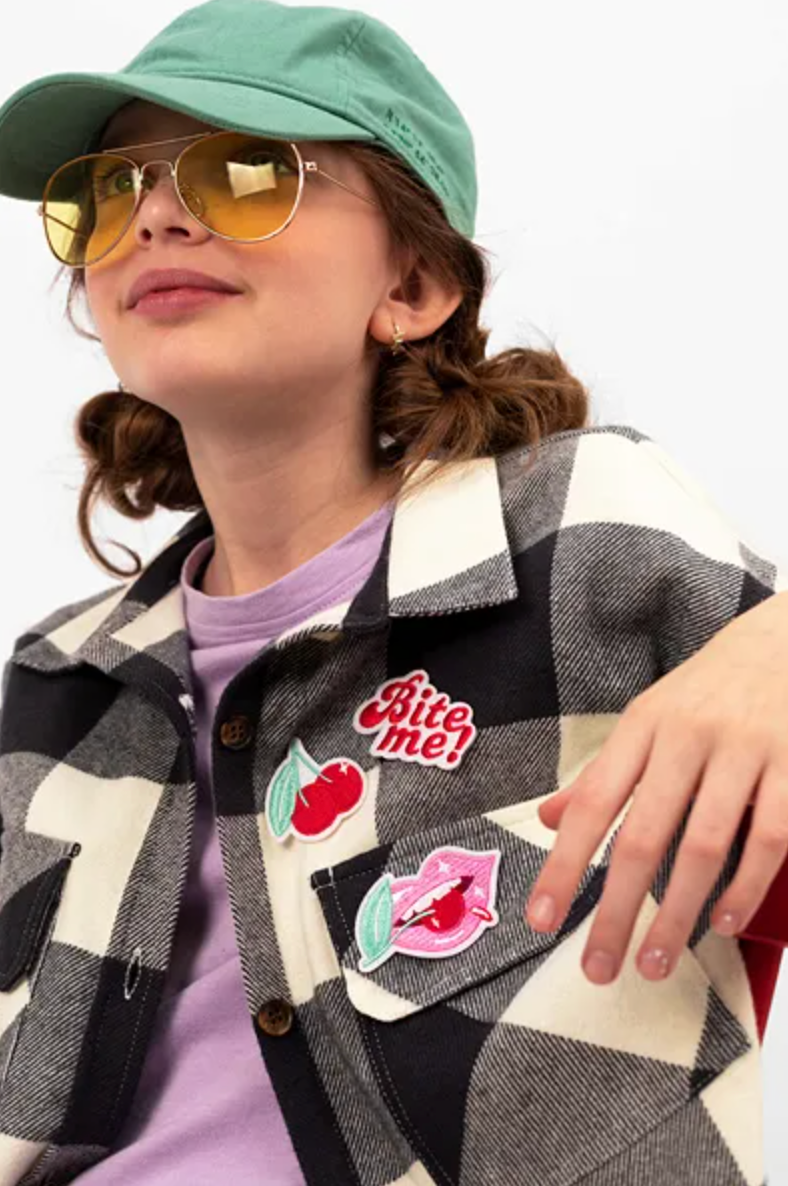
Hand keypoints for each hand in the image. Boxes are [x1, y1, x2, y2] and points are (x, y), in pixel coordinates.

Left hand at [523, 591, 787, 984]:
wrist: (787, 638)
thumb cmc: (710, 689)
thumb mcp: (648, 716)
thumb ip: (605, 771)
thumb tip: (552, 819)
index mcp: (643, 725)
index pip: (593, 804)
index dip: (562, 864)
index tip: (541, 919)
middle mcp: (687, 736)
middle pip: (643, 837)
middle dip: (616, 911)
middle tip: (599, 968)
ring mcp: (745, 751)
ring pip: (704, 847)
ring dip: (677, 914)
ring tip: (656, 961)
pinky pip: (770, 839)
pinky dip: (744, 888)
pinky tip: (721, 921)